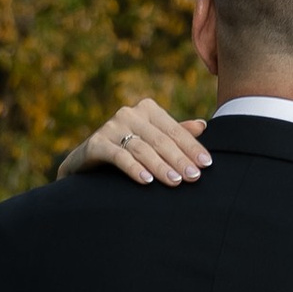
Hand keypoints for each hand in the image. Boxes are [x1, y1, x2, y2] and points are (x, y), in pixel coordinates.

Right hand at [60, 99, 211, 186]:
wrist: (86, 163)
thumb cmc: (126, 150)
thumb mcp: (152, 140)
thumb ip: (174, 133)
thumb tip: (203, 126)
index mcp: (147, 109)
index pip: (175, 130)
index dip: (192, 147)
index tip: (207, 165)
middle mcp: (129, 113)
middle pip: (161, 140)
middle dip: (179, 160)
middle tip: (194, 178)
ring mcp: (111, 127)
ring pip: (142, 148)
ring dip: (160, 166)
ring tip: (175, 182)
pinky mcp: (95, 143)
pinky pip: (118, 156)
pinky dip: (134, 168)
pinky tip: (146, 180)